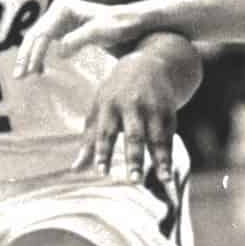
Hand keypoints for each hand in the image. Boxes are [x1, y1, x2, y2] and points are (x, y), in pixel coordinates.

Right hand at [14, 0, 148, 78]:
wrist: (129, 22)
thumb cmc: (117, 25)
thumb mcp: (99, 32)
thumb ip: (77, 40)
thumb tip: (58, 52)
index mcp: (62, 8)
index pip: (42, 33)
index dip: (34, 53)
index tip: (31, 71)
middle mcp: (57, 11)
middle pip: (35, 35)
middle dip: (26, 56)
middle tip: (19, 76)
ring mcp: (59, 20)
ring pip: (37, 40)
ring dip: (29, 57)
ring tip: (22, 76)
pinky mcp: (63, 29)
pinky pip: (45, 43)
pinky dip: (40, 56)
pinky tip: (38, 70)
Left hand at [76, 49, 177, 184]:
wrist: (149, 64)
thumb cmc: (115, 94)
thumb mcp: (99, 109)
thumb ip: (88, 140)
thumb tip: (75, 170)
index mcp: (109, 104)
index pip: (105, 131)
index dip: (103, 152)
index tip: (101, 172)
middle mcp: (132, 105)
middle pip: (134, 135)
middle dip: (134, 158)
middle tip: (134, 180)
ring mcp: (153, 108)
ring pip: (157, 137)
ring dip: (160, 160)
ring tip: (163, 180)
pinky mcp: (169, 111)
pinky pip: (169, 137)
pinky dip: (169, 156)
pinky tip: (168, 174)